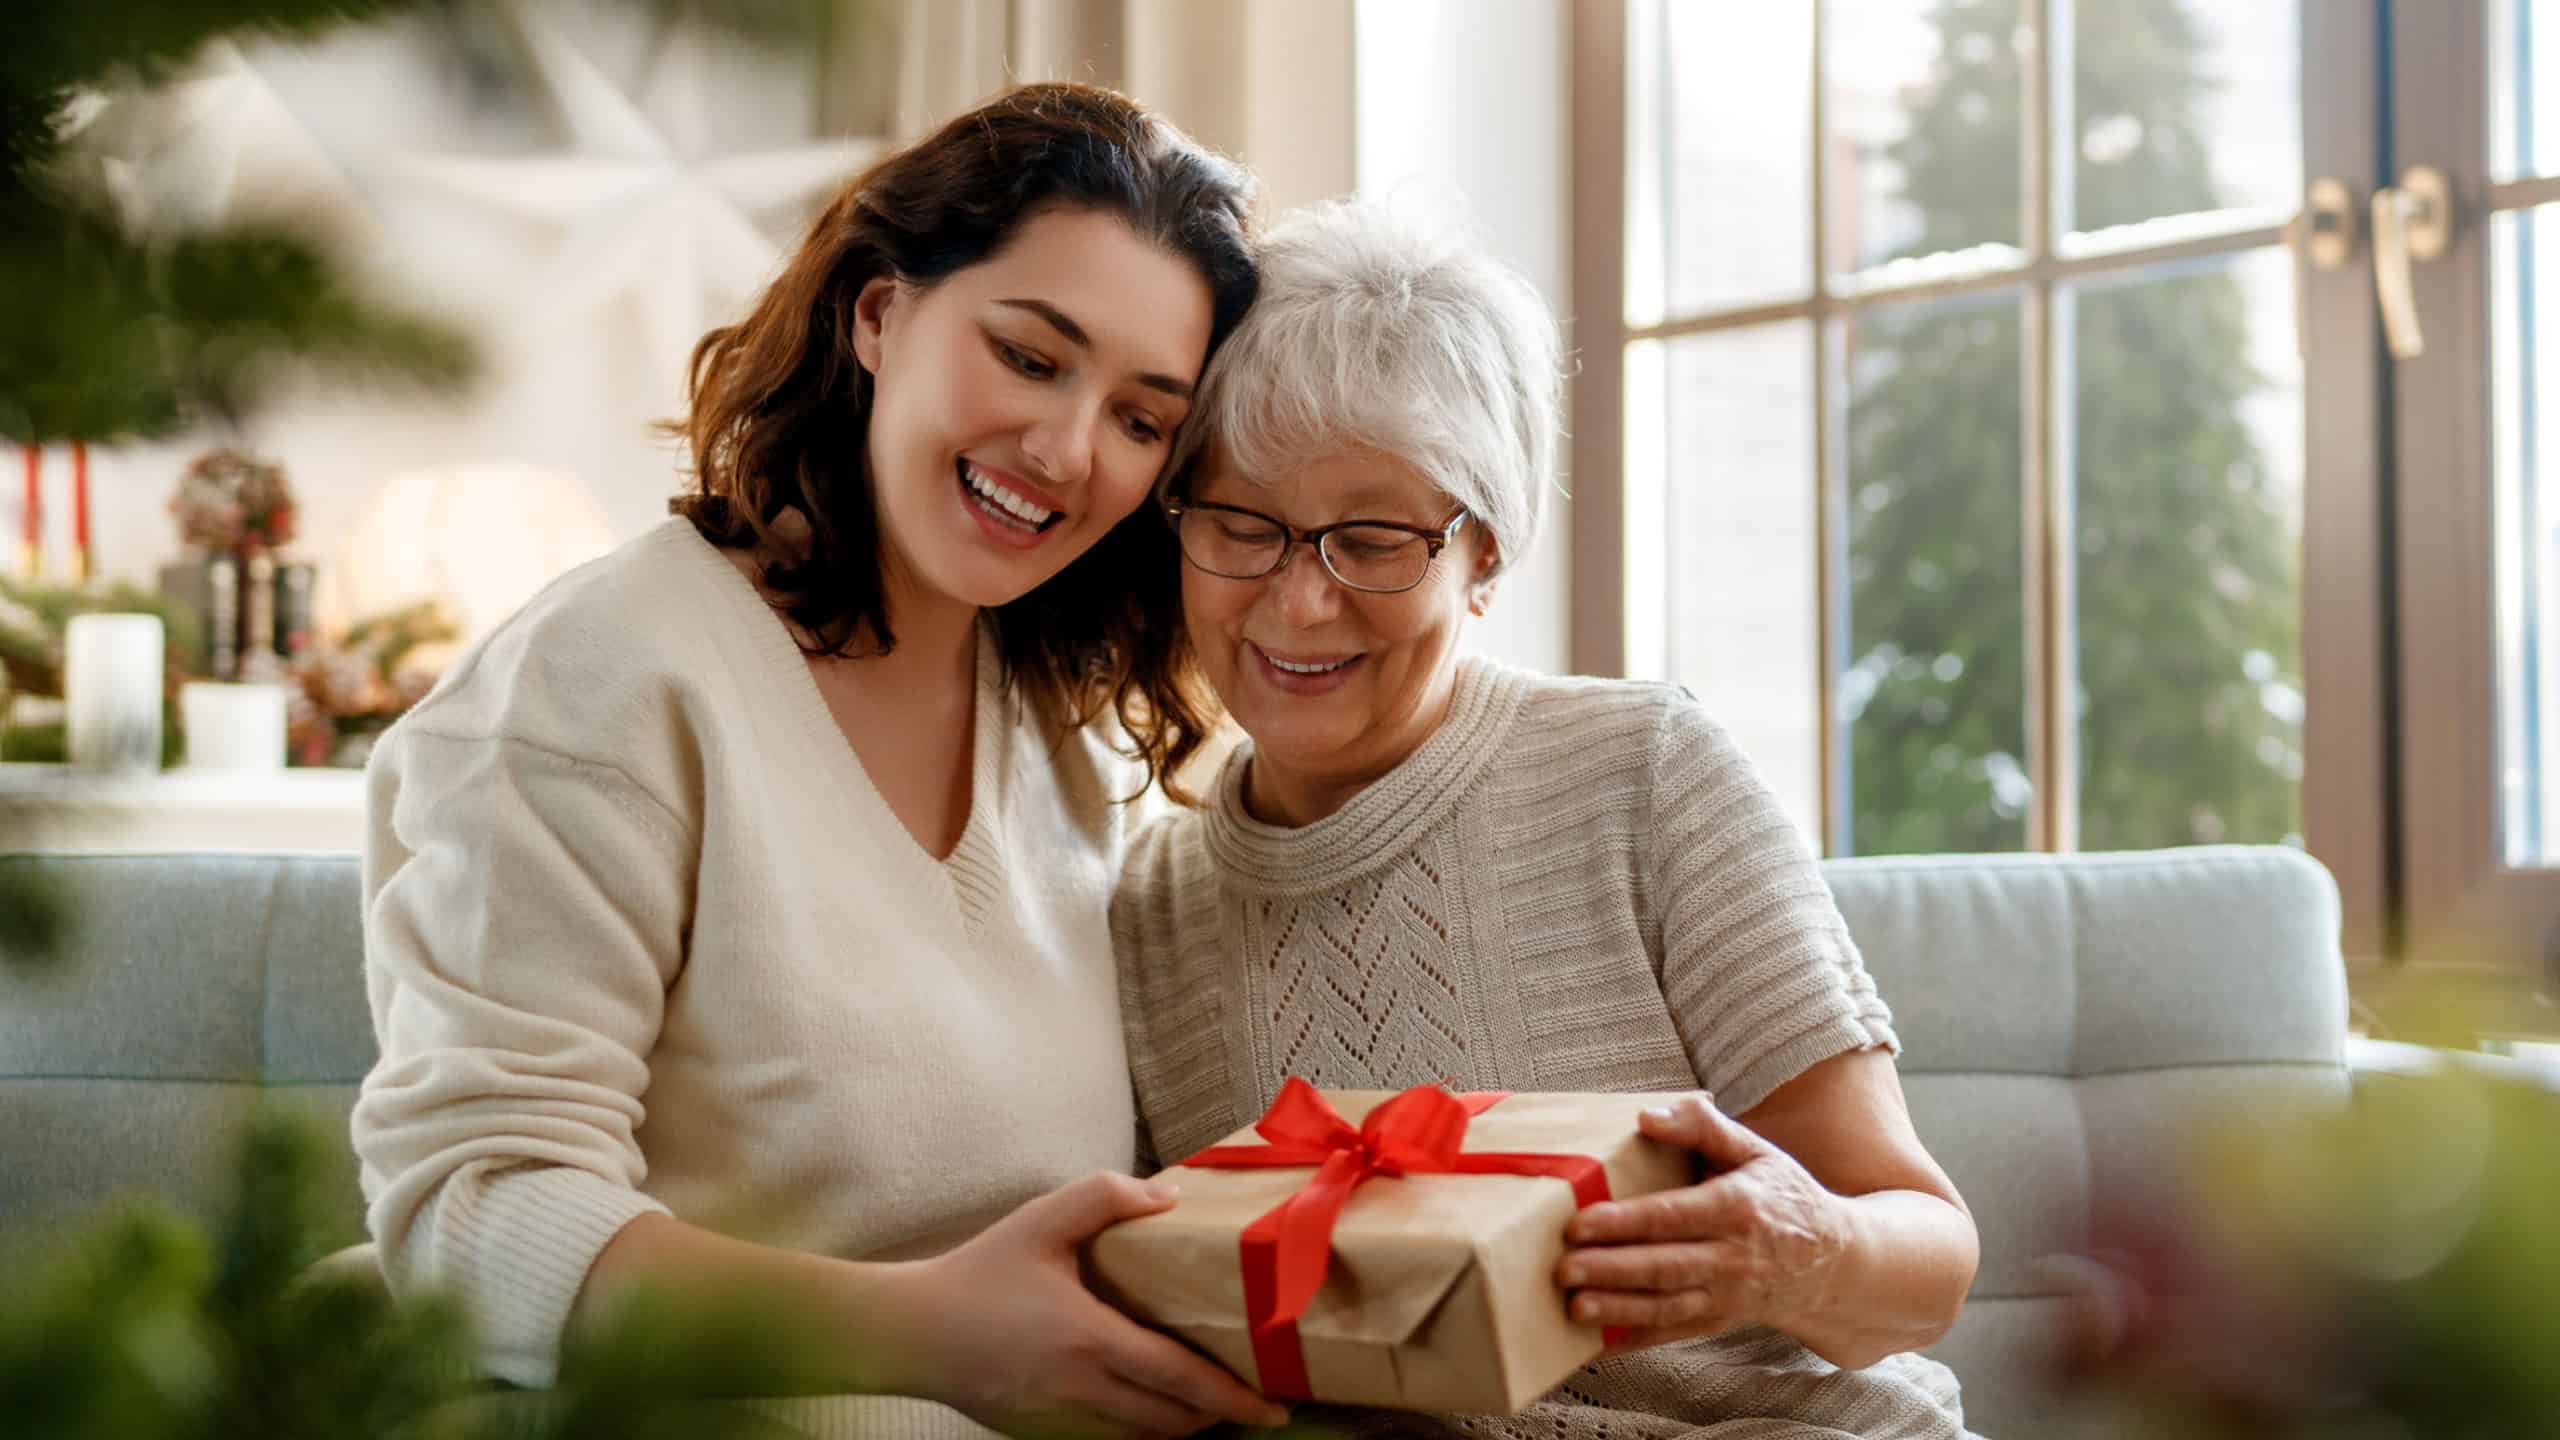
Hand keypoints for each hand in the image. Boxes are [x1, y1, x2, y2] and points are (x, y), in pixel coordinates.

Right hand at [899, 1172, 1290, 1439]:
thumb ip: (1106, 1197)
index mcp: (1090, 1339)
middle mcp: (1082, 1390)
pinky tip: (1145, 1405)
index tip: (1274, 1408)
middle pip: (1171, 1424)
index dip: (1234, 1398)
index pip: (1181, 1381)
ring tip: (1205, 1403)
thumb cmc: (979, 1272)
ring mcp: (1060, 1419)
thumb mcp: (1042, 1219)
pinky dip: (1137, 1430)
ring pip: (1140, 1439)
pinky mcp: (1040, 1433)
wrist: (909, 1331)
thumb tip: (1167, 1198)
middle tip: (1249, 1400)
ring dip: (1178, 1426)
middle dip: (1217, 1417)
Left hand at [1555, 1095, 1855, 1350]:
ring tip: (1574, 1307)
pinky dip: (1635, 1340)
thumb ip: (1702, 1127)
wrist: (1836, 1263)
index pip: (1673, 1216)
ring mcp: (1728, 1295)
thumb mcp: (1756, 1152)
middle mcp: (1733, 1257)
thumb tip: (1646, 1114)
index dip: (1625, 1222)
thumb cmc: (1785, 1197)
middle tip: (1563, 1269)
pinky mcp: (1721, 1321)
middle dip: (1611, 1270)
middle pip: (1665, 1266)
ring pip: (1667, 1306)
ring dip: (1618, 1310)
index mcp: (1737, 1208)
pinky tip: (1597, 1344)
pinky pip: (1674, 1333)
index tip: (1579, 1224)